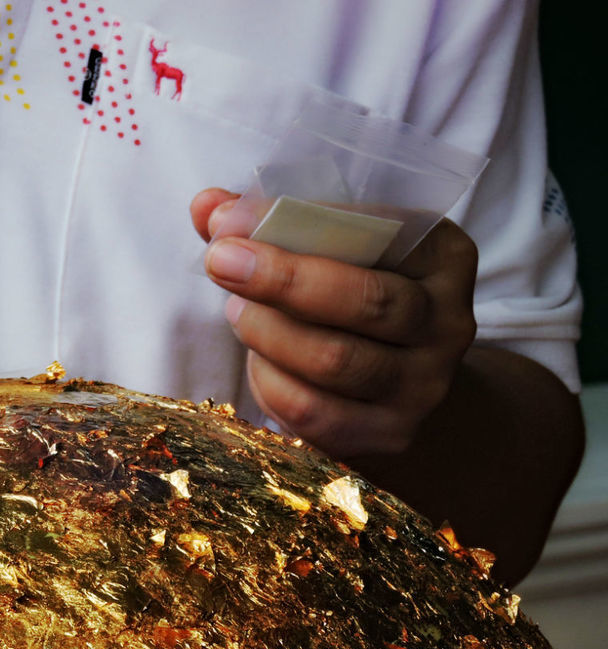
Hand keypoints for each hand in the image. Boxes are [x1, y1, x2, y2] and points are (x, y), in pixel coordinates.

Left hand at [190, 188, 477, 458]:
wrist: (403, 384)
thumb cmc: (355, 298)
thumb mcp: (333, 251)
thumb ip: (274, 224)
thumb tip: (207, 206)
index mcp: (442, 256)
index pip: (378, 230)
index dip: (299, 221)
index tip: (230, 221)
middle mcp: (447, 322)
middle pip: (365, 302)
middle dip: (281, 280)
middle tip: (220, 262)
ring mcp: (423, 385)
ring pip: (335, 361)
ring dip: (268, 333)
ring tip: (236, 312)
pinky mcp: (388, 435)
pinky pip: (314, 413)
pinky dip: (271, 384)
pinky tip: (257, 362)